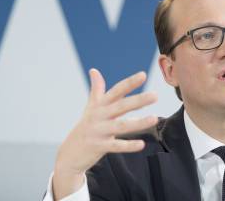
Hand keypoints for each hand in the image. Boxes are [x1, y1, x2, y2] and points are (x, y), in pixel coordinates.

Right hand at [53, 68, 157, 199]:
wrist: (69, 153)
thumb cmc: (85, 127)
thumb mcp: (90, 108)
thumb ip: (96, 90)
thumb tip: (94, 70)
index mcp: (100, 105)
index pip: (116, 91)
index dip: (129, 83)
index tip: (143, 74)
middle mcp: (99, 116)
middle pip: (121, 106)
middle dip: (138, 100)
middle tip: (155, 95)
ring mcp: (98, 131)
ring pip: (121, 126)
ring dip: (138, 123)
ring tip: (154, 118)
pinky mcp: (98, 147)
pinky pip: (116, 146)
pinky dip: (128, 145)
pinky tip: (142, 144)